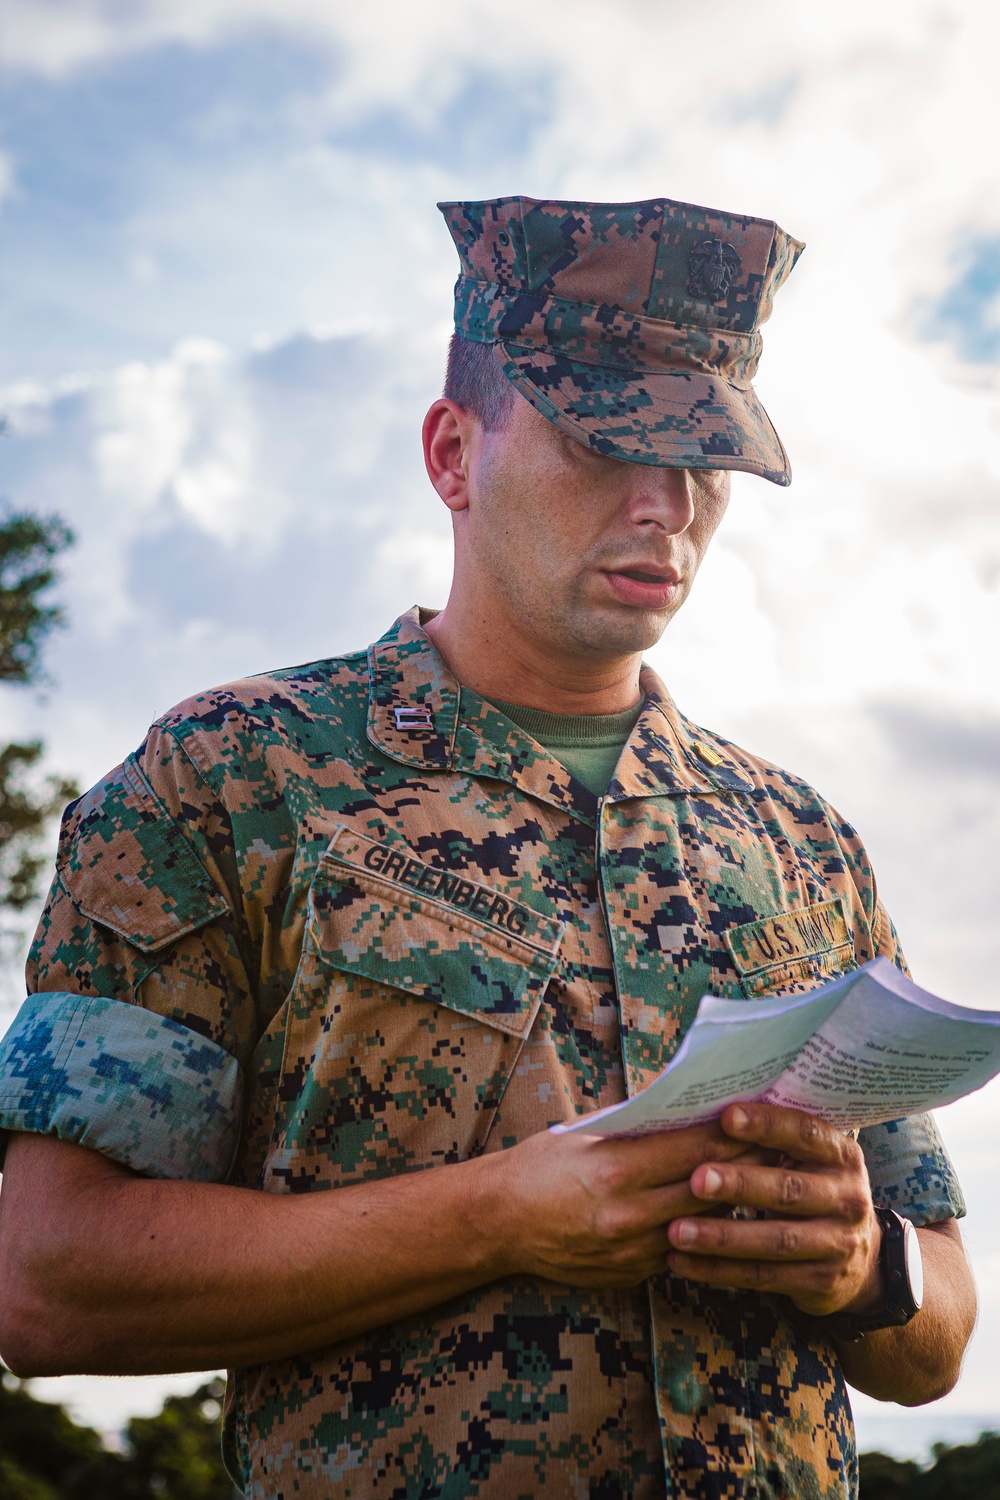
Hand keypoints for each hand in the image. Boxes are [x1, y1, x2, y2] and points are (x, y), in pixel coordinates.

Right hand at [494, 1120, 771, 1288]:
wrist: (498, 1223)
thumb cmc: (538, 1166)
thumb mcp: (584, 1134)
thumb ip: (637, 1128)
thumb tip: (690, 1110)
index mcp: (617, 1171)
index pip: (695, 1150)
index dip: (735, 1133)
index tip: (764, 1115)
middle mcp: (629, 1215)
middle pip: (709, 1187)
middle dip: (748, 1164)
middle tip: (782, 1142)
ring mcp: (633, 1251)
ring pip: (704, 1224)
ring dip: (735, 1200)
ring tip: (765, 1177)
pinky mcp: (633, 1274)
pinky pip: (681, 1248)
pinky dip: (704, 1228)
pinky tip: (724, 1212)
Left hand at [665, 1102, 882, 1315]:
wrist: (860, 1258)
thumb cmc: (811, 1187)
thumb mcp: (809, 1160)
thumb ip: (773, 1139)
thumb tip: (707, 1107)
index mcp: (843, 1156)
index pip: (806, 1133)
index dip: (767, 1125)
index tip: (726, 1117)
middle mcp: (848, 1198)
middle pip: (789, 1190)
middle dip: (740, 1184)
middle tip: (696, 1179)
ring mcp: (838, 1244)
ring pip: (774, 1241)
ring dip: (721, 1237)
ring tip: (676, 1232)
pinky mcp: (821, 1282)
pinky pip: (763, 1276)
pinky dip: (718, 1270)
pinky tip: (681, 1262)